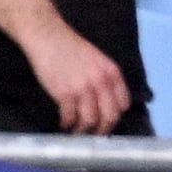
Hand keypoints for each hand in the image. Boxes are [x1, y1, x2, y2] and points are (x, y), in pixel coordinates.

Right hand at [25, 20, 131, 134]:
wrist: (47, 36)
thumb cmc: (70, 47)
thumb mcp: (97, 60)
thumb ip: (105, 79)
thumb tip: (106, 102)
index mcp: (112, 72)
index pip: (123, 104)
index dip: (116, 115)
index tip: (108, 121)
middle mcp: (101, 82)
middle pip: (110, 116)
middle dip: (103, 129)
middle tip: (95, 135)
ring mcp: (83, 88)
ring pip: (91, 120)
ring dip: (84, 130)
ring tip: (77, 132)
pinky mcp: (65, 93)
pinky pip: (70, 117)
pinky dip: (67, 124)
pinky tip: (64, 124)